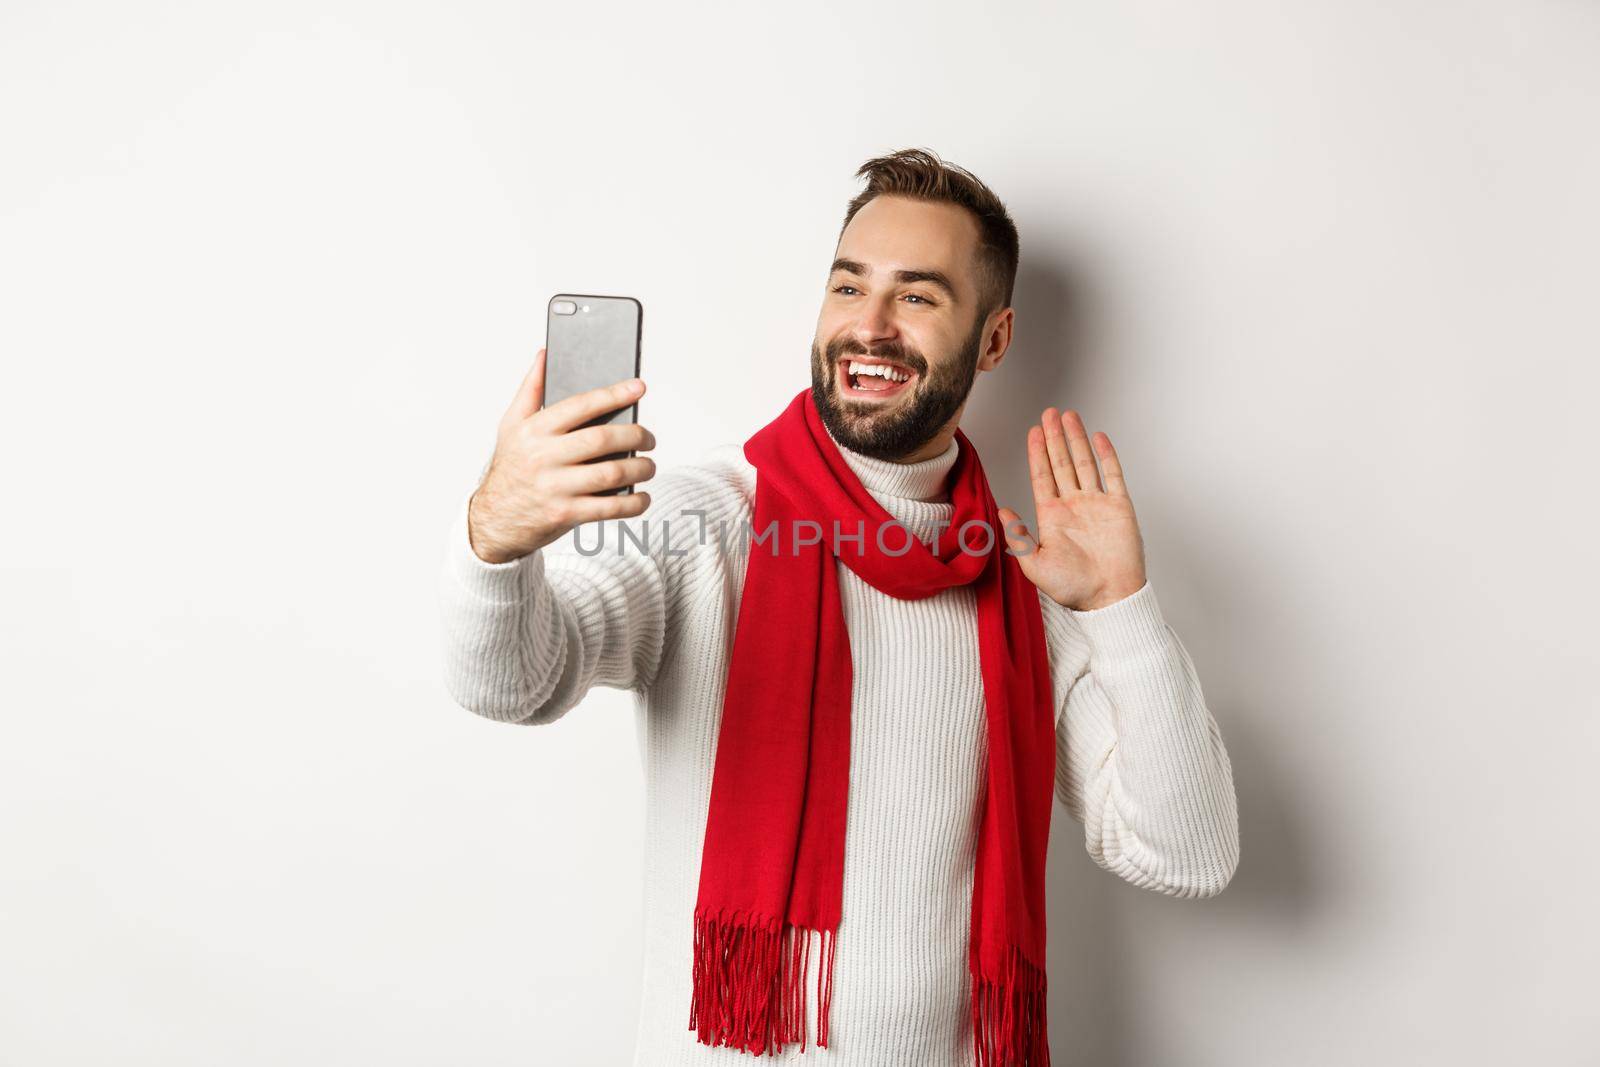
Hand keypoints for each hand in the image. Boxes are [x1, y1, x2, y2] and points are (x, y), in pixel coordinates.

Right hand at [467, 348, 656, 563]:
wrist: (495, 519)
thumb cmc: (510, 467)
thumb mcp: (511, 425)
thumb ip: (530, 389)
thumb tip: (545, 354)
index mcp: (533, 430)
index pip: (580, 406)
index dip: (613, 394)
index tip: (638, 388)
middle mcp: (543, 457)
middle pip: (601, 440)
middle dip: (635, 435)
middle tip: (649, 437)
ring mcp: (555, 488)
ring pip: (610, 473)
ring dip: (640, 468)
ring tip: (648, 465)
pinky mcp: (565, 515)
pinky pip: (609, 508)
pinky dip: (633, 503)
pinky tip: (641, 496)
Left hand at [997, 408, 1146, 610]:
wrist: (1108, 598)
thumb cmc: (1072, 588)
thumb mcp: (1034, 564)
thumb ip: (1018, 537)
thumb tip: (1002, 512)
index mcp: (1051, 516)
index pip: (1041, 476)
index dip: (1036, 453)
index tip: (1032, 431)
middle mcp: (1073, 505)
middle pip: (1061, 462)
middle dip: (1054, 437)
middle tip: (1049, 413)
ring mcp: (1096, 504)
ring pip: (1084, 462)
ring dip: (1076, 439)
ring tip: (1069, 416)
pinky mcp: (1118, 507)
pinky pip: (1112, 474)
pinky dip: (1106, 455)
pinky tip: (1098, 437)